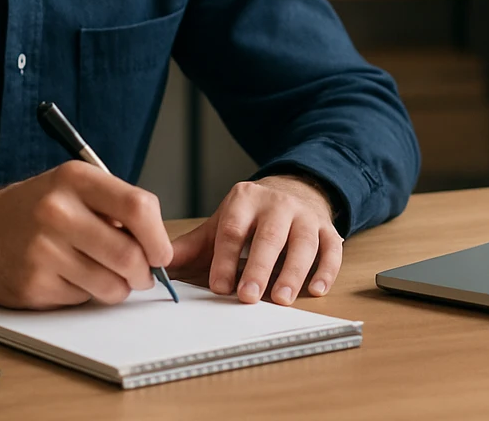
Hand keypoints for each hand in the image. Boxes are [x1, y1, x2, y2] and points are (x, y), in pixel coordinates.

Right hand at [0, 160, 172, 308]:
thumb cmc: (34, 210)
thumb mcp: (72, 188)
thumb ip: (115, 207)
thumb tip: (158, 245)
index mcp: (74, 179)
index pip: (139, 208)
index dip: (158, 237)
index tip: (161, 252)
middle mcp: (57, 212)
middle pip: (129, 255)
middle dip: (143, 272)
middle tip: (141, 274)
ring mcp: (43, 250)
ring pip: (110, 285)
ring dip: (118, 288)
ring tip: (106, 276)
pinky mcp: (33, 284)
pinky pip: (82, 299)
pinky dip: (86, 295)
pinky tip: (69, 278)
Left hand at [169, 175, 341, 305]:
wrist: (292, 191)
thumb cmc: (250, 217)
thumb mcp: (220, 225)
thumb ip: (191, 247)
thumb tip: (157, 266)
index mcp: (244, 199)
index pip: (233, 229)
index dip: (225, 259)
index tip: (219, 287)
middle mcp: (277, 204)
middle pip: (269, 236)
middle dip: (259, 268)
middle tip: (248, 297)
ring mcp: (305, 215)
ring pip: (303, 243)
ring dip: (293, 272)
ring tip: (282, 298)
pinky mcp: (327, 228)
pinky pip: (332, 248)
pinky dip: (326, 270)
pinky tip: (316, 290)